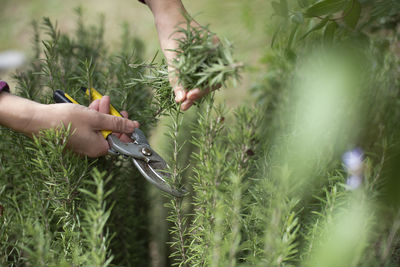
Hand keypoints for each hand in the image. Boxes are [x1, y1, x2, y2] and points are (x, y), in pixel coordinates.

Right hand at [0, 93, 138, 157]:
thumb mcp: (96, 119)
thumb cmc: (66, 120)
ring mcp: (81, 143)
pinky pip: (87, 126)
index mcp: (99, 148)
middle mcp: (91, 149)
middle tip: (111, 103)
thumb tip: (133, 127)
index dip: (125, 127)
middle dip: (111, 115)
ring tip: (101, 99)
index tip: (127, 116)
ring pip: (98, 127)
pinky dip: (91, 115)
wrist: (37, 120)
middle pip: (109, 132)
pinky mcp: (73, 136)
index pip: (119, 140)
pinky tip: (91, 105)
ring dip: (101, 112)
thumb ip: (116, 123)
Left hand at [144, 0, 219, 109]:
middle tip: (184, 105)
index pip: (215, 76)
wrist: (167, 16)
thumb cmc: (171, 31)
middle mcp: (214, 55)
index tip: (191, 96)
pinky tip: (182, 96)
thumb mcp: (173, 56)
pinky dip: (189, 86)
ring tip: (183, 105)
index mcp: (215, 50)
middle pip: (210, 81)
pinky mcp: (198, 62)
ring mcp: (207, 58)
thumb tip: (180, 100)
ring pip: (203, 81)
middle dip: (197, 94)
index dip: (204, 89)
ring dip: (193, 93)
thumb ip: (177, 78)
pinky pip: (197, 77)